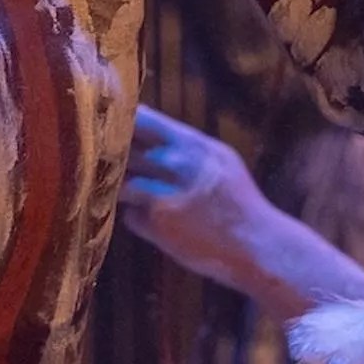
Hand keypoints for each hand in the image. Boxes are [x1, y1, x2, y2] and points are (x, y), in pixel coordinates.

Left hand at [119, 106, 271, 287]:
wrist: (256, 244)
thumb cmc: (239, 200)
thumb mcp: (220, 158)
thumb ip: (185, 145)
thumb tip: (148, 127)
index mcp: (192, 144)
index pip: (142, 119)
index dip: (122, 123)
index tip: (112, 127)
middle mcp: (174, 165)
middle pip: (123, 149)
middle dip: (112, 154)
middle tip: (107, 160)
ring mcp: (162, 195)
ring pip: (120, 182)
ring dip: (120, 187)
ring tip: (128, 191)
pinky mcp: (156, 225)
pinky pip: (131, 215)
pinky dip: (136, 217)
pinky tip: (153, 221)